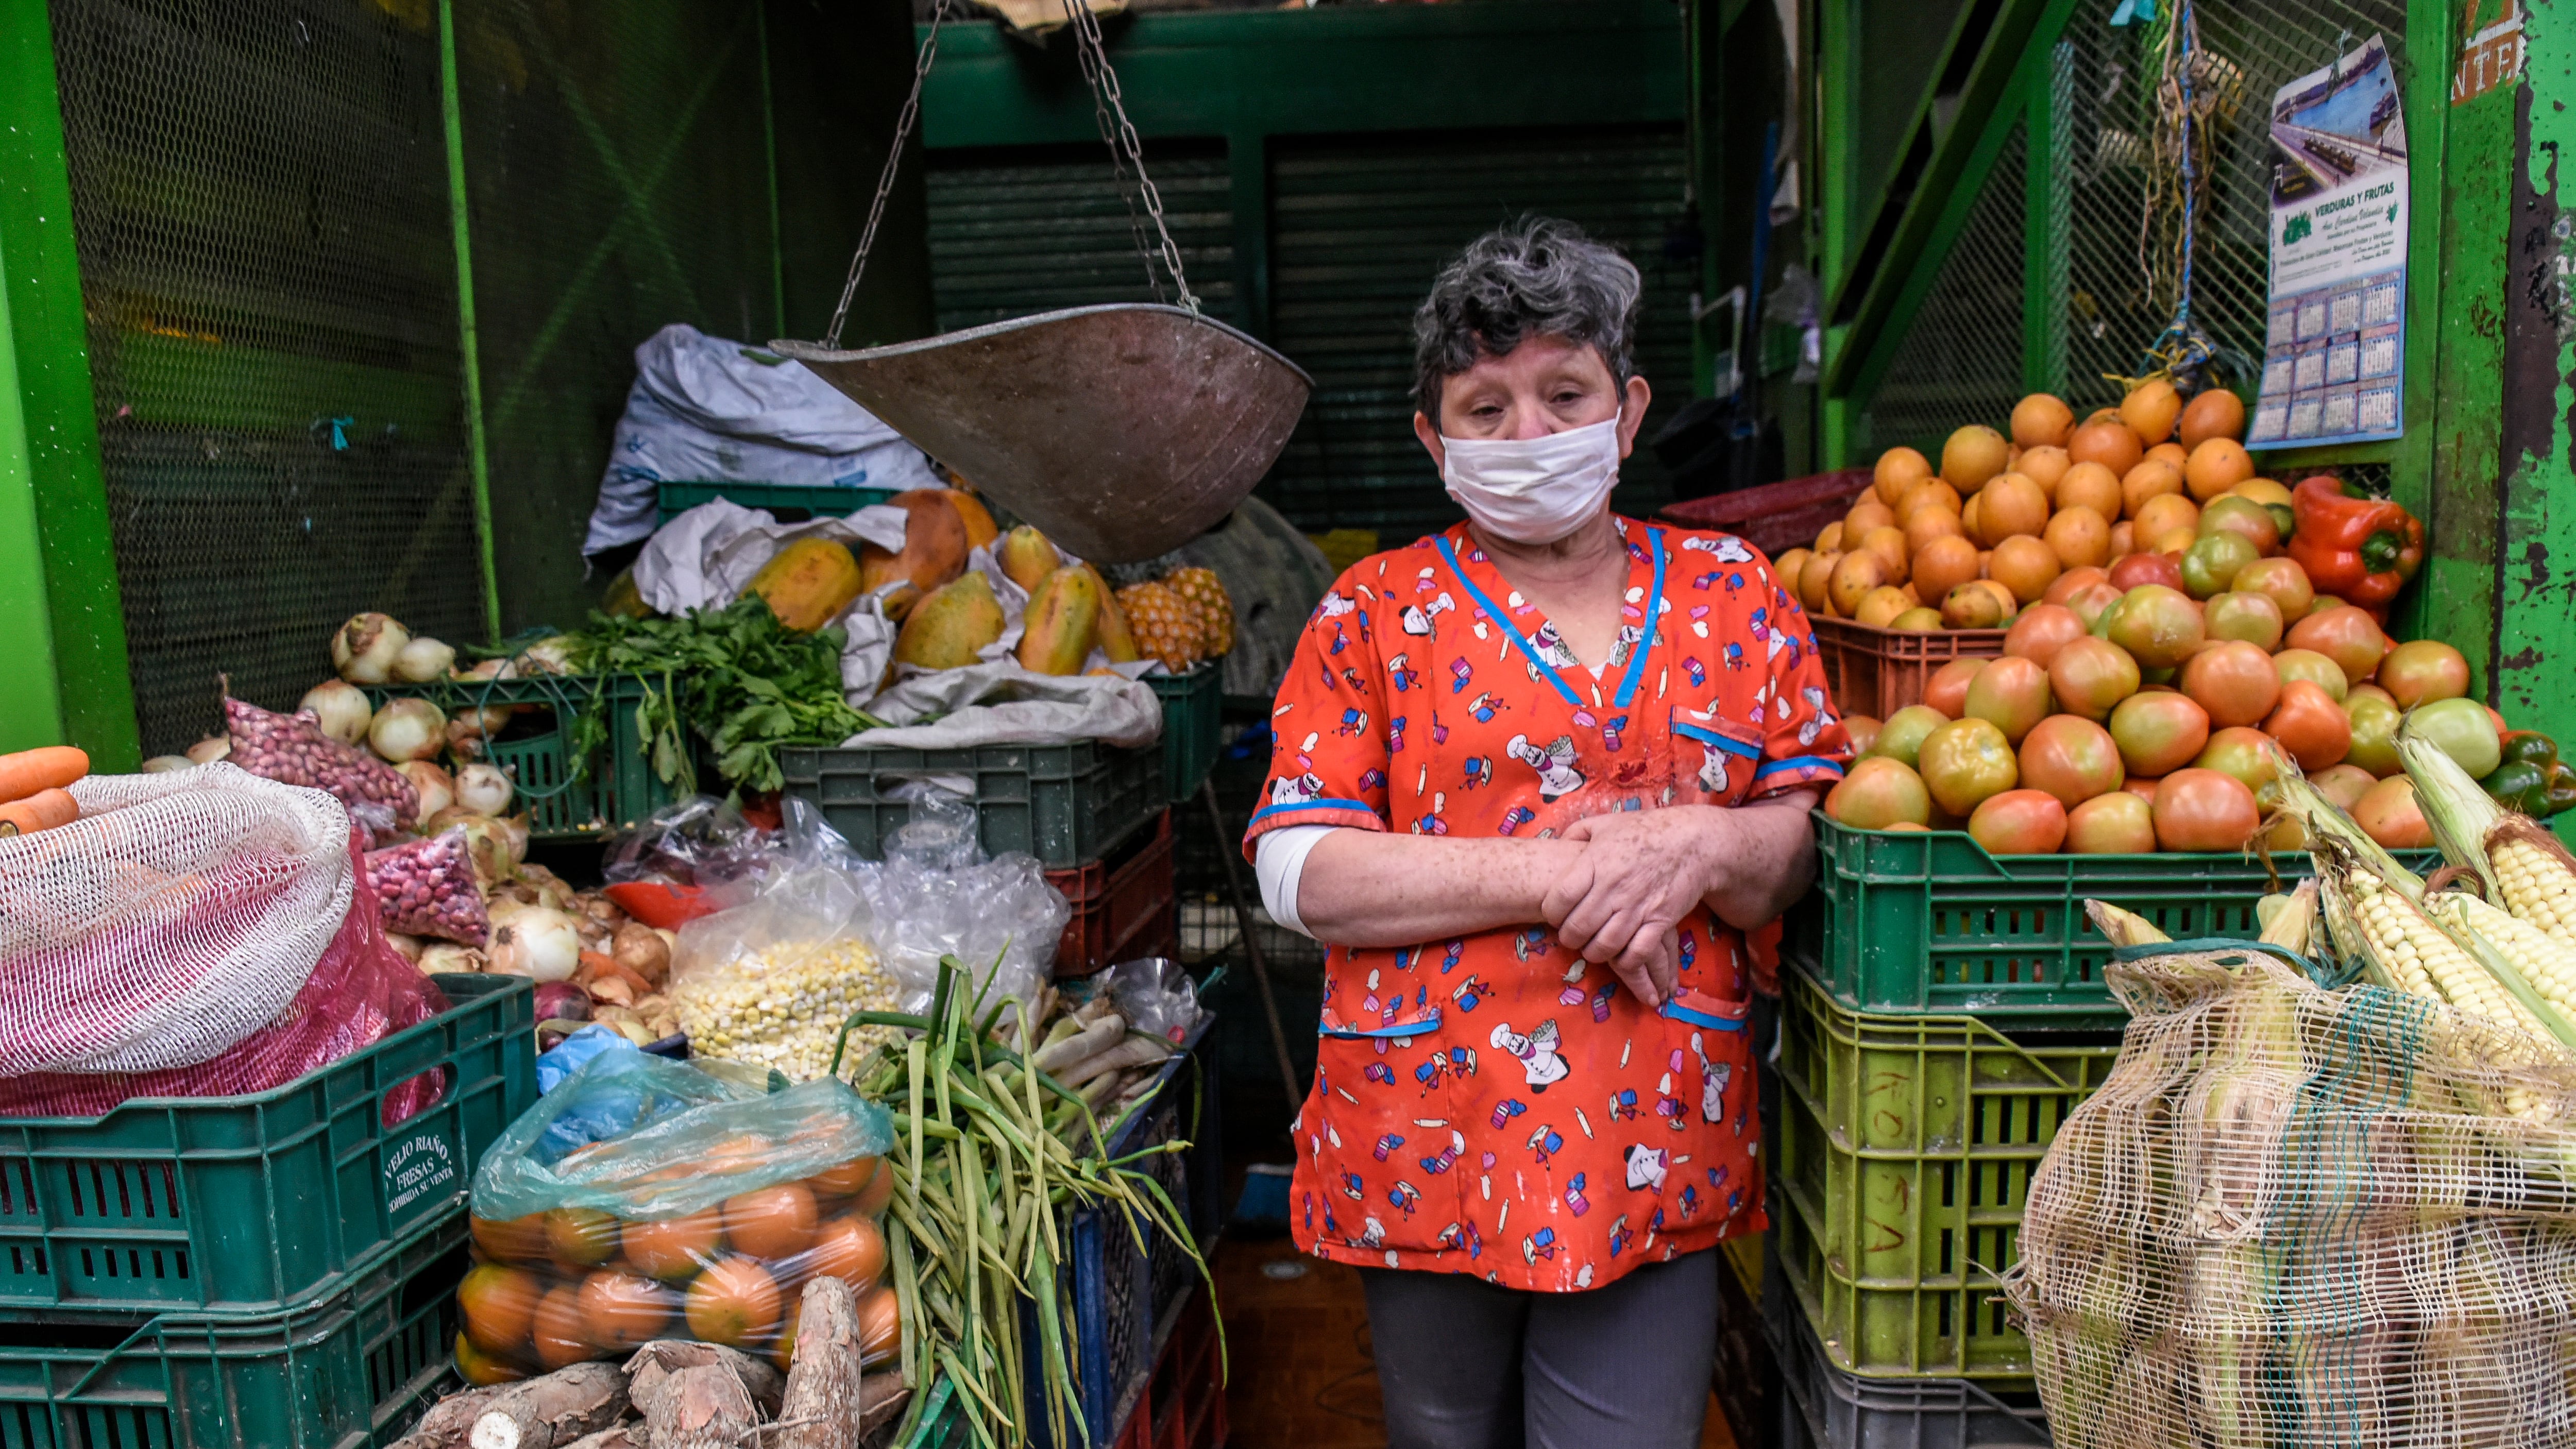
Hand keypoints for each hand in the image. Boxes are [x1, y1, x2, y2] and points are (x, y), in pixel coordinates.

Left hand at [1540, 807, 1733, 1002]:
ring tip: (1592, 947)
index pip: (1559, 898)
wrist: (1695, 840)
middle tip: (1572, 936)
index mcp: (1596, 862)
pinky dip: (1625, 961)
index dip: (1551, 913)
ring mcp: (1638, 906)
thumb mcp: (1607, 823)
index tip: (1555, 915)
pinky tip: (1620, 955)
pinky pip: (1636, 952)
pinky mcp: (1660, 920)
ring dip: (1593, 952)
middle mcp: (1613, 887)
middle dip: (1569, 938)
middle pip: (1578, 927)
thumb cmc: (1647, 831)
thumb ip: (1577, 832)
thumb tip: (1557, 843)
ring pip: (1604, 945)